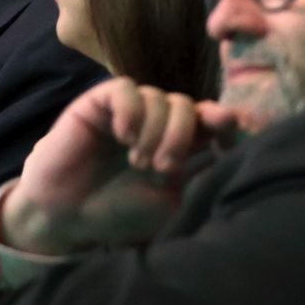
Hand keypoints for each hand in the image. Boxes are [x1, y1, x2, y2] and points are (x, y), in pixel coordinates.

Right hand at [0, 78, 237, 254]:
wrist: (67, 215)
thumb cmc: (121, 211)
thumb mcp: (173, 203)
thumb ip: (204, 180)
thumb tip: (237, 158)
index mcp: (184, 140)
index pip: (215, 117)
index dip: (224, 122)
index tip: (225, 139)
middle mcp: (162, 120)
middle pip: (190, 106)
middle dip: (182, 135)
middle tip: (163, 167)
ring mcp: (133, 109)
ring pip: (161, 98)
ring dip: (154, 131)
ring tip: (138, 161)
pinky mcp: (101, 102)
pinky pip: (128, 89)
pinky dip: (131, 111)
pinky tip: (123, 135)